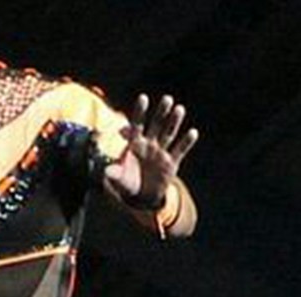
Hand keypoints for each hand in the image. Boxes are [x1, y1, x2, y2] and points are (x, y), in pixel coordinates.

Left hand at [103, 93, 198, 209]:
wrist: (142, 196)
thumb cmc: (127, 182)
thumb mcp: (119, 179)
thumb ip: (114, 174)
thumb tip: (107, 171)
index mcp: (134, 144)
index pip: (136, 125)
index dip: (139, 112)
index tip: (143, 98)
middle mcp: (148, 144)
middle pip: (155, 125)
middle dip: (161, 113)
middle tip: (167, 99)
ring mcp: (160, 152)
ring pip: (168, 134)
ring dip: (174, 122)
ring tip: (179, 109)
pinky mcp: (171, 162)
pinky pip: (179, 150)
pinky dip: (186, 142)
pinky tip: (193, 132)